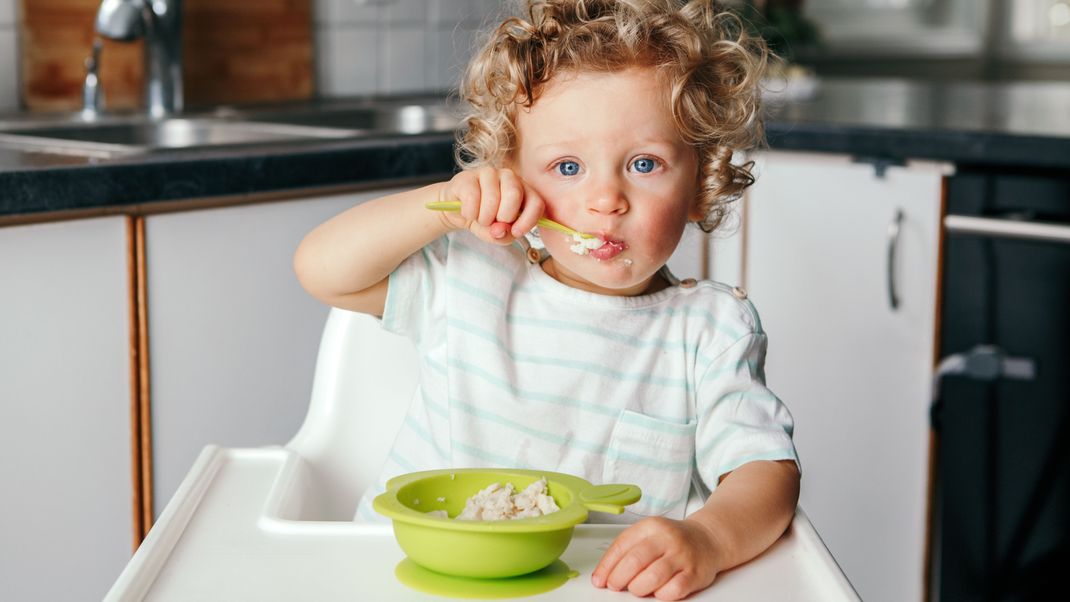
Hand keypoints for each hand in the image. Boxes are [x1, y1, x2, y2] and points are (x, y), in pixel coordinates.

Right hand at [439, 166, 543, 245]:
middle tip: (494, 222)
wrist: (458, 211)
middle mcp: (509, 177)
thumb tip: (501, 230)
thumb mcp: (497, 234)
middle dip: (504, 216)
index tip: (516, 232)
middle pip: (514, 195)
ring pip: (492, 199)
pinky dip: (469, 213)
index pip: (536, 203)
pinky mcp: (468, 177)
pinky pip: (472, 199)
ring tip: (479, 219)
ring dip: (484, 218)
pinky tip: (468, 213)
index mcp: (523, 190)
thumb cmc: (484, 219)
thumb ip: (504, 236)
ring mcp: (488, 173)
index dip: (528, 220)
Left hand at [591, 516, 723, 600]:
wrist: (707, 539)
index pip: (621, 545)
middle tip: (615, 585)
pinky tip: (658, 591)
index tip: (600, 579)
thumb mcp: (649, 534)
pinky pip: (673, 590)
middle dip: (619, 578)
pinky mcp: (695, 574)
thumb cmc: (672, 540)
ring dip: (638, 588)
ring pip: (652, 577)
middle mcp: (667, 538)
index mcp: (651, 526)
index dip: (607, 566)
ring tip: (636, 588)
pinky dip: (661, 594)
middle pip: (635, 561)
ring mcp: (682, 556)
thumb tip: (602, 574)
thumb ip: (627, 549)